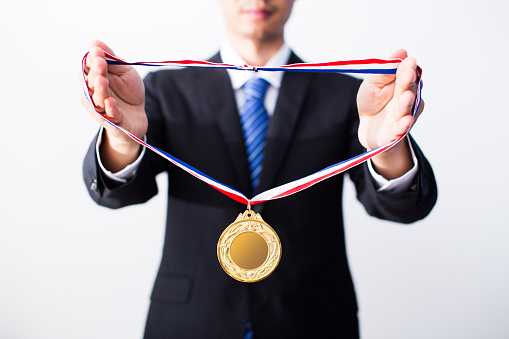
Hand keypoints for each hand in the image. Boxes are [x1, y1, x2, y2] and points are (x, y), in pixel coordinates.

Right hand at [79, 40, 146, 170]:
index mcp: (93, 80)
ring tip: (102, 80)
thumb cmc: (127, 91)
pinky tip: (110, 102)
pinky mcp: (113, 123)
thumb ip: (111, 59)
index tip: (97, 52)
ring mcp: (101, 110)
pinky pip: (110, 117)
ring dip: (99, 90)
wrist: (138, 114)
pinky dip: (110, 110)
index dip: (91, 61)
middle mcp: (92, 95)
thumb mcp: (123, 71)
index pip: (87, 69)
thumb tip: (94, 42)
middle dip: (94, 74)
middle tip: (100, 63)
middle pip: (89, 84)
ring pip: (97, 101)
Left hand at [356, 49, 423, 178]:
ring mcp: (404, 116)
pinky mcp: (397, 132)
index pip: (409, 74)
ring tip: (407, 96)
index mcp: (403, 84)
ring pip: (407, 109)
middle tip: (409, 73)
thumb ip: (385, 71)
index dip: (408, 68)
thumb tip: (401, 52)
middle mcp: (408, 99)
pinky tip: (406, 120)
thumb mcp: (372, 84)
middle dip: (409, 82)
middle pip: (410, 89)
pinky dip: (404, 125)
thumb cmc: (372, 102)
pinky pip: (401, 129)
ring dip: (407, 103)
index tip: (409, 61)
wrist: (367, 128)